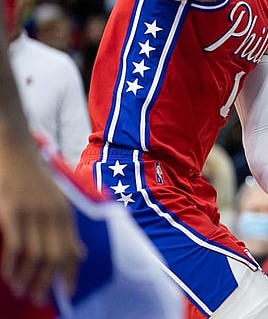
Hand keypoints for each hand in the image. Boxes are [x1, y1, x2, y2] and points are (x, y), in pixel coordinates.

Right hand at [0, 143, 82, 304]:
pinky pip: (16, 243)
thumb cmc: (32, 176)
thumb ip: (66, 228)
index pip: (72, 250)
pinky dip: (12, 263)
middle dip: (47, 282)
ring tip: (22, 291)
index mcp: (65, 213)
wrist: (15, 147)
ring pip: (35, 255)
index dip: (70, 274)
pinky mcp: (12, 209)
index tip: (67, 293)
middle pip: (55, 257)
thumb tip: (80, 254)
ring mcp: (33, 212)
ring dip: (28, 277)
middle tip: (38, 298)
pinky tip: (8, 275)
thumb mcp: (57, 201)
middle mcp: (53, 214)